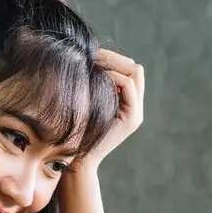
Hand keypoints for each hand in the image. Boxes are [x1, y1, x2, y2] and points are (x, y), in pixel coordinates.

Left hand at [83, 49, 144, 167]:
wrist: (77, 157)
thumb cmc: (75, 128)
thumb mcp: (85, 100)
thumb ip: (94, 84)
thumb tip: (88, 57)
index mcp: (126, 101)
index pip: (129, 68)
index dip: (113, 58)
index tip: (91, 54)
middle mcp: (135, 106)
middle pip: (135, 68)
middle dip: (114, 57)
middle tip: (93, 54)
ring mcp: (136, 112)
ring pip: (135, 73)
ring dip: (114, 64)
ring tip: (94, 63)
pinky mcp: (133, 118)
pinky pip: (129, 86)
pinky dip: (114, 77)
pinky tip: (97, 77)